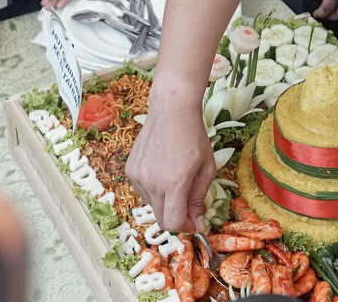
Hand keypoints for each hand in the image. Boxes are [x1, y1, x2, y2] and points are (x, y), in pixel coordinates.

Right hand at [125, 101, 216, 232]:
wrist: (171, 110)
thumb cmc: (194, 137)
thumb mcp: (206, 169)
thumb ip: (199, 200)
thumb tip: (198, 226)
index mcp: (174, 183)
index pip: (172, 223)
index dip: (185, 227)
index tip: (194, 221)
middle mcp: (152, 183)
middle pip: (161, 218)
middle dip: (176, 217)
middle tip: (188, 204)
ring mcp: (138, 176)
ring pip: (152, 204)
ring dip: (165, 201)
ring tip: (174, 178)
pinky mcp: (130, 170)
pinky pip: (142, 191)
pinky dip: (154, 189)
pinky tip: (162, 170)